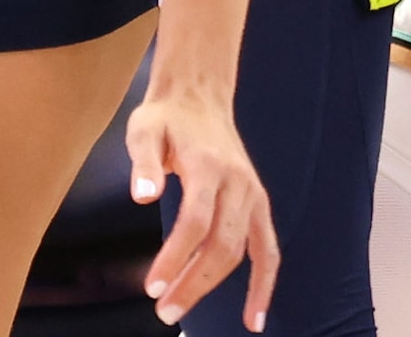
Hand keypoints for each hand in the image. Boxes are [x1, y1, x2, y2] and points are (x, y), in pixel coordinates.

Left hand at [126, 88, 279, 329]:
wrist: (199, 96)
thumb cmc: (166, 117)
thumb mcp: (144, 129)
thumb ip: (143, 162)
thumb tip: (142, 195)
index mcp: (209, 165)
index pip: (195, 221)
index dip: (176, 256)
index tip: (153, 285)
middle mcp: (238, 182)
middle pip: (221, 243)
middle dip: (193, 282)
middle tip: (163, 310)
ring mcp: (252, 194)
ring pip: (243, 251)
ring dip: (214, 285)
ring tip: (183, 311)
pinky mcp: (258, 204)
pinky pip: (268, 250)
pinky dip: (265, 284)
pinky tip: (254, 318)